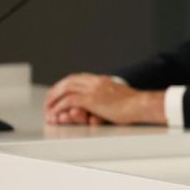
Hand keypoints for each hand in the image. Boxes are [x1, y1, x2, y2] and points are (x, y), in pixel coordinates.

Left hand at [44, 73, 165, 125]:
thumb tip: (106, 103)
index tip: (59, 91)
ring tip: (48, 107)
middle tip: (49, 99)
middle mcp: (96, 82)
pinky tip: (56, 112)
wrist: (141, 104)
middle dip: (56, 90)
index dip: (65, 84)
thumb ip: (109, 95)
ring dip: (54, 98)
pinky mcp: (92, 99)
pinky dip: (59, 106)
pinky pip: (69, 100)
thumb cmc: (135, 104)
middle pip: (69, 81)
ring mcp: (93, 89)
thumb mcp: (120, 96)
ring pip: (66, 88)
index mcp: (102, 80)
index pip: (78, 77)